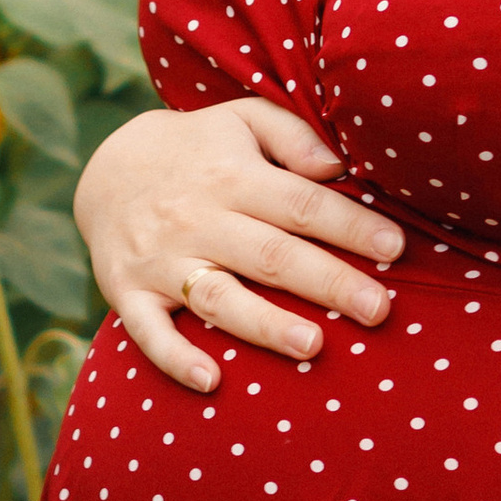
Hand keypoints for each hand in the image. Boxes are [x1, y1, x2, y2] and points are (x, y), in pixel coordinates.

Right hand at [73, 98, 403, 391]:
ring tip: (314, 346)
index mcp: (232, 176)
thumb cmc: (198, 149)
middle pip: (271, 255)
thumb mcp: (241, 119)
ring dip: (266, 324)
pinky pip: (148, 331)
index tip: (394, 248)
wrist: (105, 169)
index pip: (301, 204)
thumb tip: (337, 166)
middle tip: (380, 310)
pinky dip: (176, 359)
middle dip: (329, 282)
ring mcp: (161, 260)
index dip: (350, 226)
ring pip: (219, 298)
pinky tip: (212, 381)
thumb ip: (292, 136)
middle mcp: (197, 218)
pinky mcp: (128, 292)